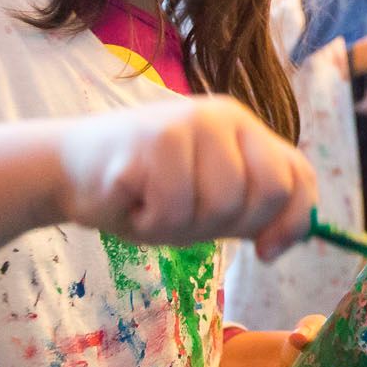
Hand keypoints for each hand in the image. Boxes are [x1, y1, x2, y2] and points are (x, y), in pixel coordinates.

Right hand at [57, 96, 314, 258]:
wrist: (68, 169)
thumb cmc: (145, 188)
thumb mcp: (209, 197)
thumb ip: (252, 208)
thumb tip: (291, 237)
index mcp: (243, 126)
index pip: (297, 176)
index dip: (291, 223)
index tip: (265, 251)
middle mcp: (221, 116)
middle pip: (265, 192)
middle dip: (228, 225)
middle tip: (187, 216)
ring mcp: (187, 122)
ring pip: (220, 205)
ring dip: (181, 226)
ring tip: (154, 205)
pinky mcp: (151, 140)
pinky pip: (173, 209)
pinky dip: (150, 222)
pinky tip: (130, 200)